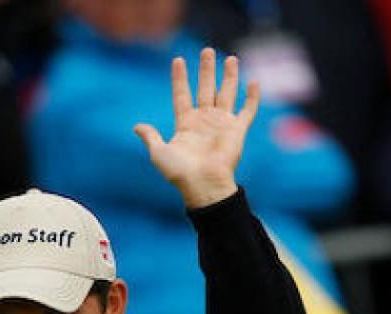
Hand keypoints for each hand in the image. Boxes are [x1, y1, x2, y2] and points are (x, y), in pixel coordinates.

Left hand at [135, 50, 259, 209]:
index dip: (180, 79)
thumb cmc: (180, 173)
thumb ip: (151, 137)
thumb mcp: (159, 153)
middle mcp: (204, 121)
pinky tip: (254, 83)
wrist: (203, 185)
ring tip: (230, 58)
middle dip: (207, 70)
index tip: (178, 60)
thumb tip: (136, 127)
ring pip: (226, 93)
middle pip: (205, 89)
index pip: (182, 95)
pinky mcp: (237, 130)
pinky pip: (247, 111)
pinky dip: (252, 98)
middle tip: (207, 51)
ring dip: (229, 76)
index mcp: (186, 125)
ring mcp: (221, 124)